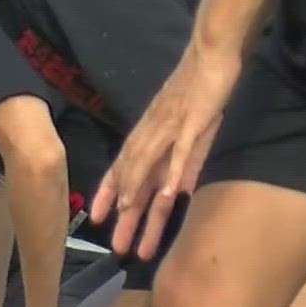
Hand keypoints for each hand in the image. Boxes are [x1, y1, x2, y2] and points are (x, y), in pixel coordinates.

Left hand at [91, 44, 239, 259]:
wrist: (209, 57)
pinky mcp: (191, 124)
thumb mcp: (182, 130)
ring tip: (133, 230)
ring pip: (149, 174)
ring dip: (140, 204)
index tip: (97, 222)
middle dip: (125, 218)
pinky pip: (180, 154)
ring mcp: (168, 132)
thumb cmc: (195, 93)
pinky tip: (168, 197)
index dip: (107, 196)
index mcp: (145, 138)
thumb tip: (175, 192)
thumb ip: (178, 161)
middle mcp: (150, 138)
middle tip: (118, 249)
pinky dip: (173, 175)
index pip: (119, 171)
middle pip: (133, 183)